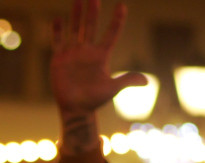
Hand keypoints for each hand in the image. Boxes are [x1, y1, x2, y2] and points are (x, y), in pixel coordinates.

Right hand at [51, 0, 146, 117]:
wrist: (75, 109)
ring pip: (75, 29)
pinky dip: (57, 30)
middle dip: (92, 12)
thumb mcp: (112, 89)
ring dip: (77, 15)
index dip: (117, 21)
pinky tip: (58, 18)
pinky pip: (58, 41)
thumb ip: (127, 81)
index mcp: (101, 56)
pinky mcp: (59, 59)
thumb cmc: (94, 100)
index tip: (122, 6)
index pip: (111, 33)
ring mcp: (73, 53)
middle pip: (91, 27)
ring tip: (78, 0)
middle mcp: (87, 51)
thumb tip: (147, 82)